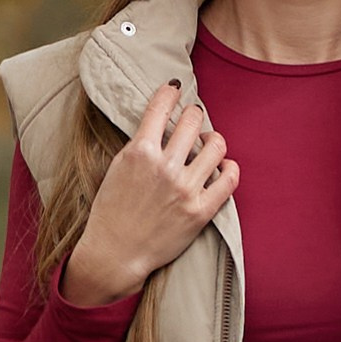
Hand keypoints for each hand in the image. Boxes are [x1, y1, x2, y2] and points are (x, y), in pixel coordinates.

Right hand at [62, 83, 237, 306]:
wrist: (115, 253)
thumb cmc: (111, 212)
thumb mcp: (117, 168)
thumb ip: (140, 145)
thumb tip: (162, 124)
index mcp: (139, 152)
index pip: (160, 107)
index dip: (170, 92)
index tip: (175, 88)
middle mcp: (165, 167)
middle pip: (193, 120)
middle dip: (193, 115)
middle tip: (193, 119)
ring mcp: (185, 189)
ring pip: (216, 145)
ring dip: (213, 139)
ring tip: (208, 143)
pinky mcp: (201, 211)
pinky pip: (229, 179)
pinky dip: (230, 167)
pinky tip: (224, 166)